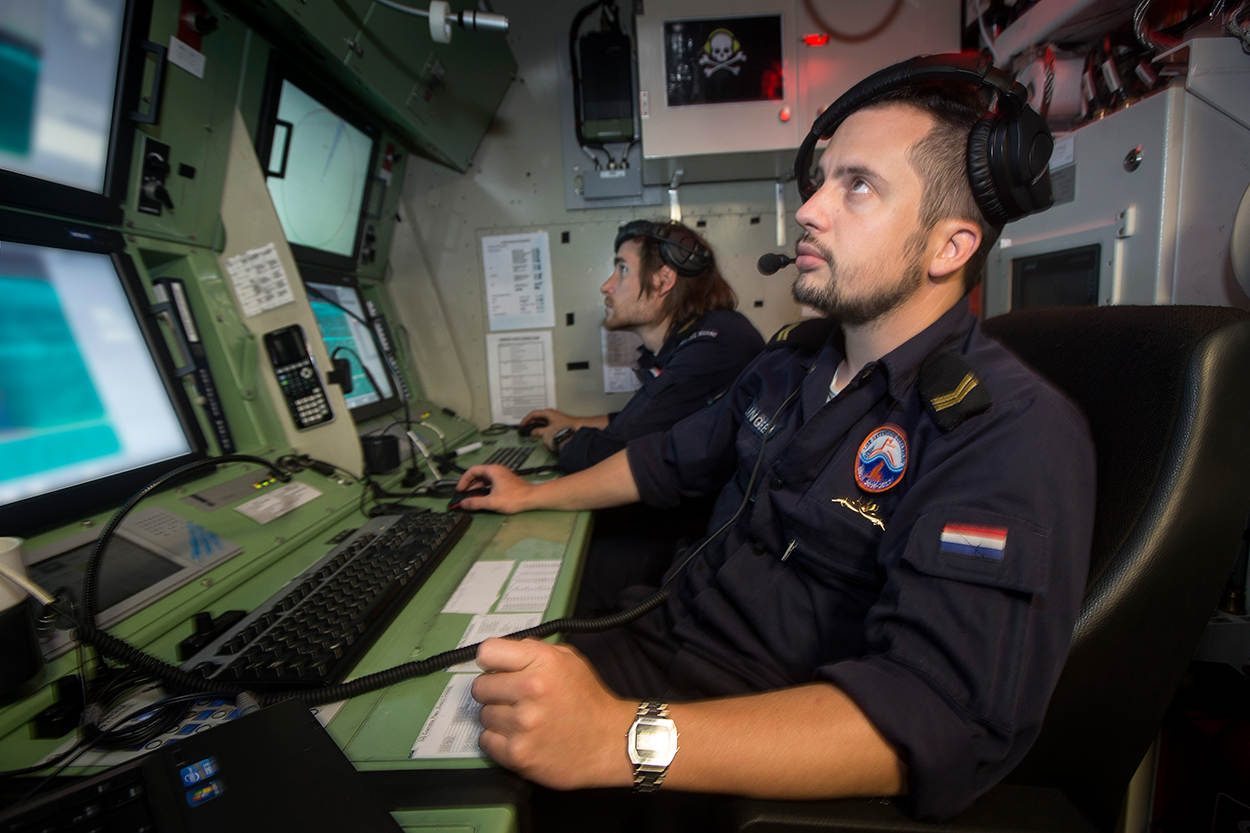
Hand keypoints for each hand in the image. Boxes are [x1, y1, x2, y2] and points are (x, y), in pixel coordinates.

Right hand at [455, 464, 531, 512]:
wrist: (532, 498)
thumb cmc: (515, 497)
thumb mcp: (491, 502)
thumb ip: (475, 502)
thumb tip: (464, 503)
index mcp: (492, 471)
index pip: (472, 471)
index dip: (464, 480)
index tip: (460, 489)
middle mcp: (497, 470)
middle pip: (478, 474)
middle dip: (469, 484)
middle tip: (463, 493)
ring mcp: (502, 475)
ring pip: (484, 479)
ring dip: (477, 487)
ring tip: (471, 496)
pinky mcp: (505, 481)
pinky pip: (491, 482)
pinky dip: (484, 488)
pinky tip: (483, 496)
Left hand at [472, 638, 634, 789]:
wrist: (608, 742)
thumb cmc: (588, 701)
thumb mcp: (568, 660)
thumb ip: (533, 651)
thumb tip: (501, 653)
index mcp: (542, 662)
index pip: (487, 652)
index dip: (491, 661)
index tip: (496, 669)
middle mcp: (531, 689)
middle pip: (480, 686)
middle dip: (494, 691)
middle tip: (513, 698)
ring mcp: (523, 724)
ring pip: (483, 714)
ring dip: (498, 717)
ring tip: (523, 719)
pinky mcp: (518, 753)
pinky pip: (486, 740)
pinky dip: (499, 740)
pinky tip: (519, 737)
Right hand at [520, 408, 573, 441]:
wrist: (577, 428)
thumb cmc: (566, 427)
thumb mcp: (548, 431)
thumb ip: (539, 432)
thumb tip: (533, 432)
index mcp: (547, 413)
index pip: (533, 414)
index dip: (526, 419)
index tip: (522, 425)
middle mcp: (550, 414)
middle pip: (536, 417)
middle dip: (530, 422)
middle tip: (524, 427)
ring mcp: (553, 417)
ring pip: (541, 420)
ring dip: (535, 425)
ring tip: (530, 430)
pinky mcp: (556, 422)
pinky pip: (545, 423)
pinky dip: (541, 427)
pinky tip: (540, 432)